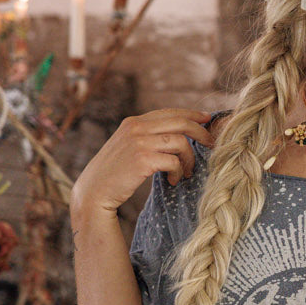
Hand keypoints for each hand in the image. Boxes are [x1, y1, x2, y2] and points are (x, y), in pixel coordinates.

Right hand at [71, 108, 213, 221]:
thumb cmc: (114, 174)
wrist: (93, 192)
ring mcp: (139, 142)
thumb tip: (179, 136)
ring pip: (181, 143)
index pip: (169, 112)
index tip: (207, 119)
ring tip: (186, 173)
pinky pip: (174, 162)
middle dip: (201, 133)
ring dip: (189, 160)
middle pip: (180, 122)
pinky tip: (172, 181)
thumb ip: (147, 137)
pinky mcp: (143, 160)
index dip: (191, 114)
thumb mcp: (128, 147)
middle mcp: (136, 128)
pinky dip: (179, 172)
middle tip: (212, 145)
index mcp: (133, 122)